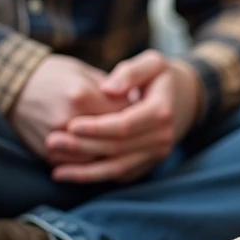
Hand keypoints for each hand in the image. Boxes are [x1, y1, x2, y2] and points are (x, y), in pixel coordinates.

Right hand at [9, 54, 131, 160]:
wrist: (14, 86)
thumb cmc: (55, 75)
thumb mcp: (85, 72)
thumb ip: (112, 90)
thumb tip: (138, 105)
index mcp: (81, 97)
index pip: (123, 114)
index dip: (137, 114)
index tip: (143, 111)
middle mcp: (68, 121)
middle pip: (112, 140)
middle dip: (128, 136)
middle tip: (138, 131)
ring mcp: (56, 141)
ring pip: (97, 159)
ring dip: (114, 155)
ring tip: (126, 147)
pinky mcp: (47, 154)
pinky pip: (78, 167)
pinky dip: (93, 165)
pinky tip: (105, 157)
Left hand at [45, 50, 204, 183]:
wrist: (187, 98)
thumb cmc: (162, 77)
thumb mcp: (153, 62)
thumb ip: (130, 71)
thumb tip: (108, 89)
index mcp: (161, 111)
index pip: (125, 125)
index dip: (97, 127)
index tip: (70, 125)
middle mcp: (162, 137)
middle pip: (118, 149)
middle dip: (83, 148)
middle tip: (52, 143)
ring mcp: (157, 154)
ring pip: (118, 168)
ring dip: (86, 173)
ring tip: (56, 170)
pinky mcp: (150, 164)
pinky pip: (121, 175)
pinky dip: (96, 177)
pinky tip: (71, 174)